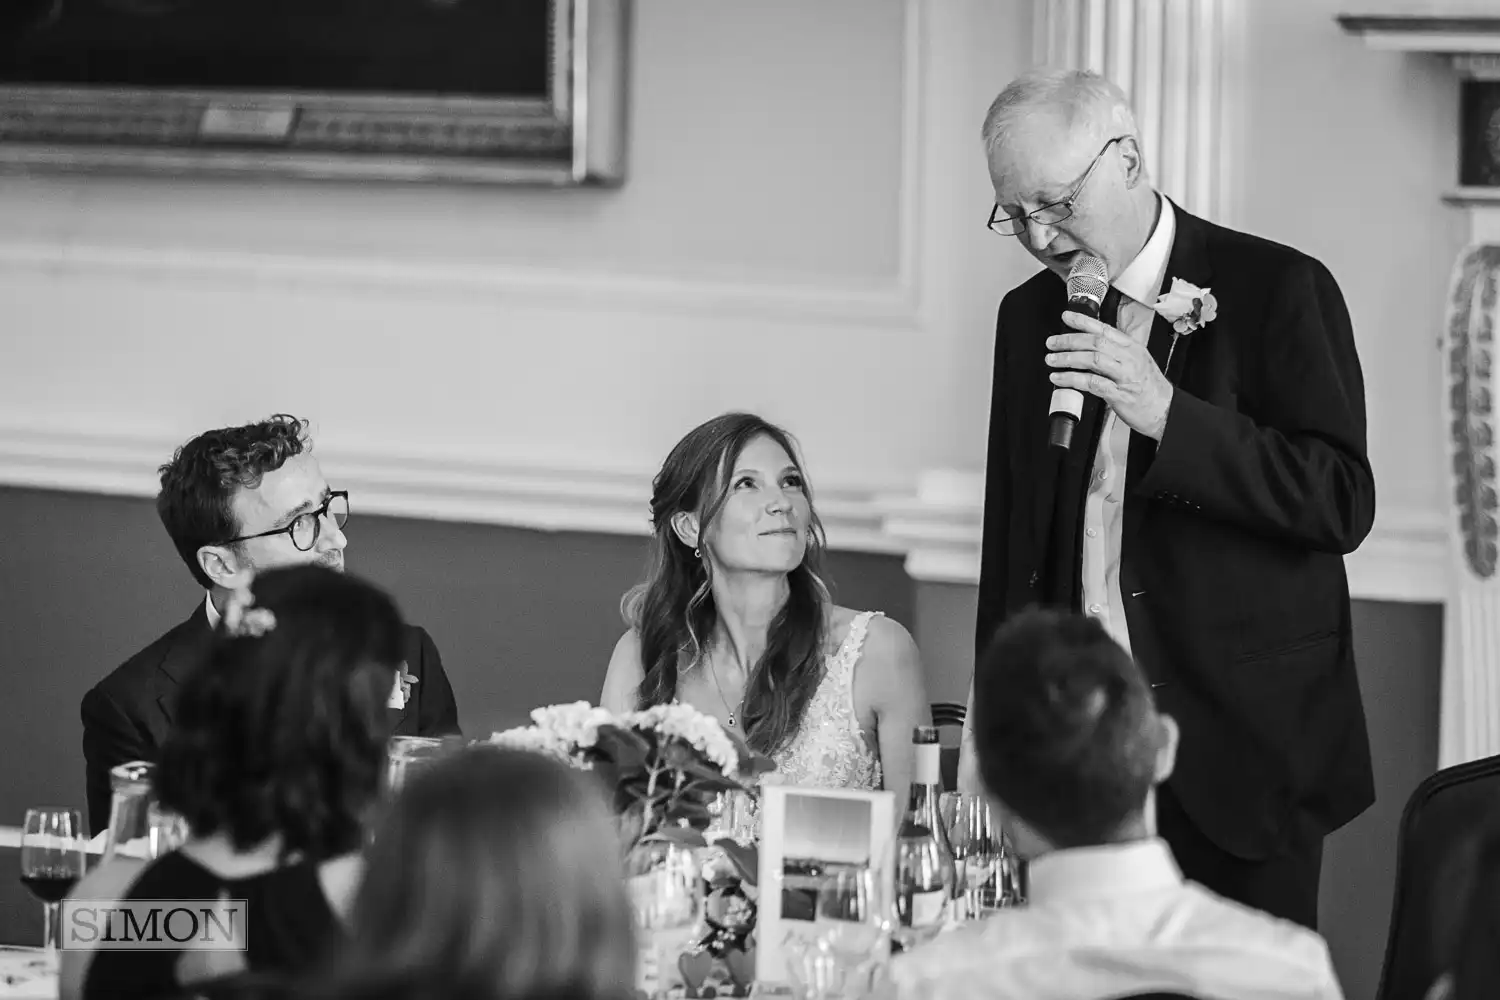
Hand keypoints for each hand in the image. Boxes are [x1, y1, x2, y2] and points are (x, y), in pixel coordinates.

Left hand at [1048, 310, 1173, 440]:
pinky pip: (1092, 383)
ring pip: (1092, 359)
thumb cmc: (1148, 388)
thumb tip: (1087, 346)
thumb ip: (1115, 352)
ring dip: (1068, 358)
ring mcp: (1124, 376)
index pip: (1104, 329)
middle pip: (1095, 342)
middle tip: (1052, 342)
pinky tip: (1059, 379)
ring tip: (1051, 359)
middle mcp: (1129, 358)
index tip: (1066, 317)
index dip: (1083, 321)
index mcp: (1132, 347)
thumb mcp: (1136, 362)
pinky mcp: (1119, 394)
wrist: (1165, 410)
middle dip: (1069, 340)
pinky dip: (1072, 379)